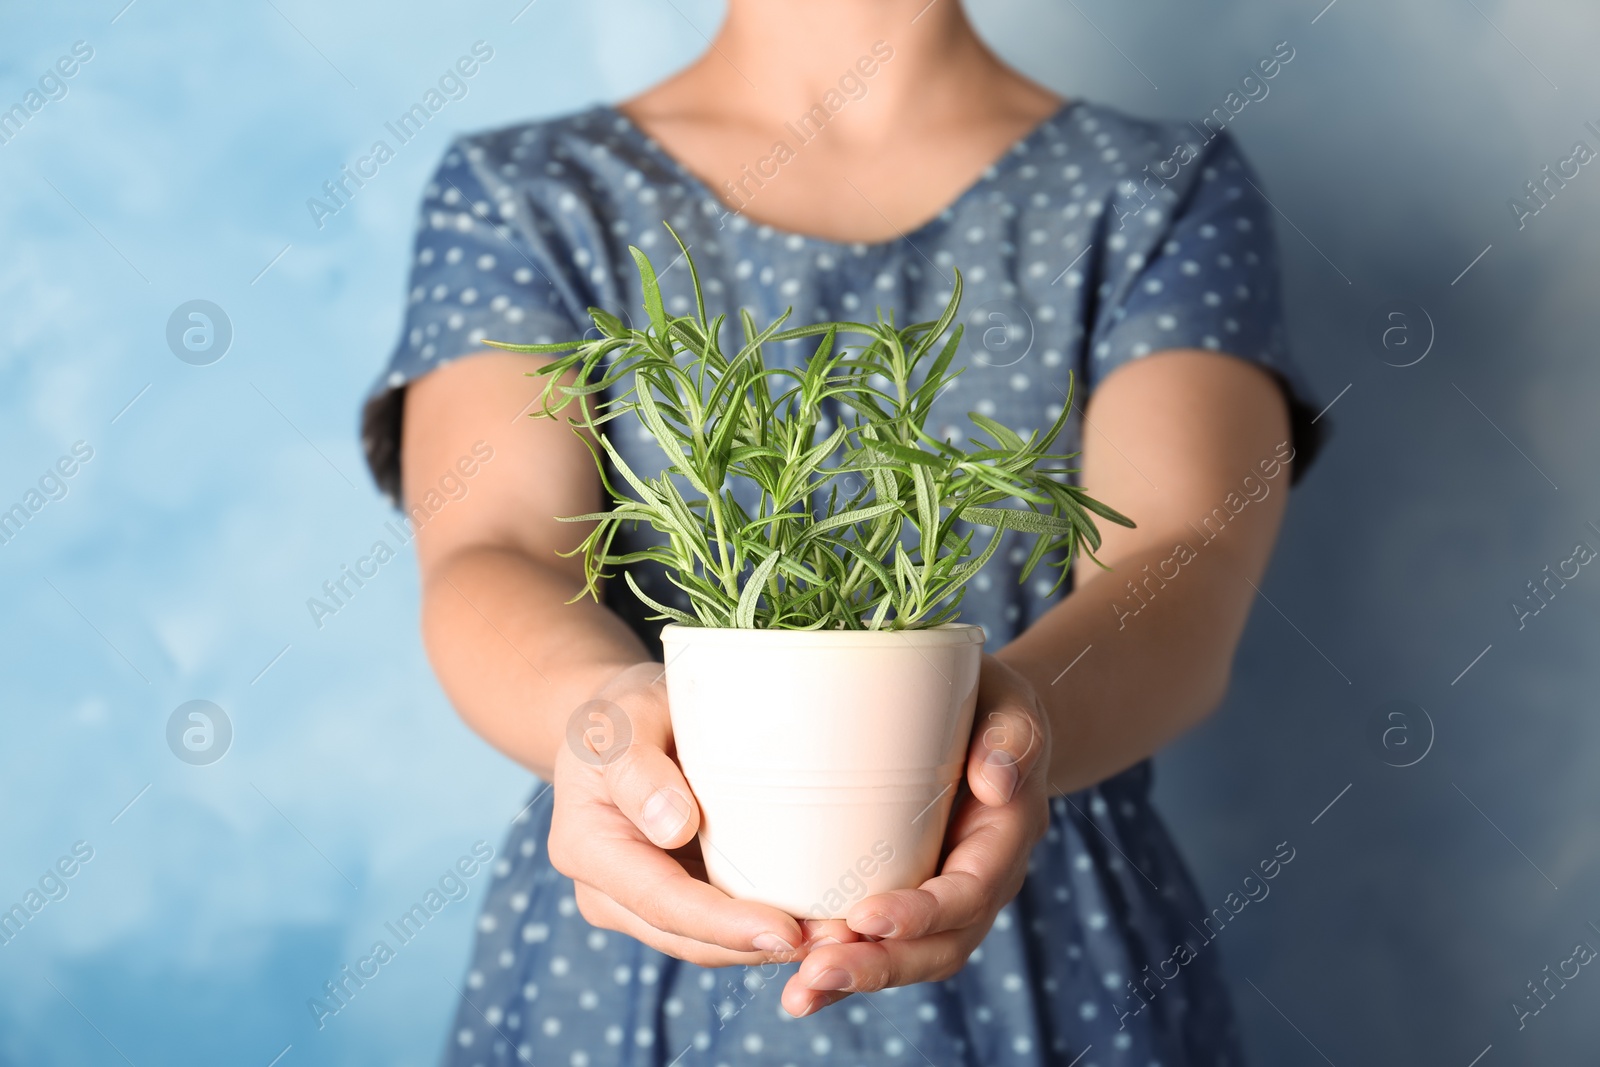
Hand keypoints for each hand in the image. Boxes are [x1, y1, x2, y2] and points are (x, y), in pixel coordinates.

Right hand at [548, 663, 854, 965]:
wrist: (617, 722)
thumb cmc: (624, 710)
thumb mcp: (623, 718)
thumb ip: (638, 768)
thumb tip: (674, 827)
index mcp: (585, 846)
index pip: (660, 900)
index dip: (723, 924)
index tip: (785, 931)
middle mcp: (607, 890)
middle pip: (687, 938)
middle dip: (759, 946)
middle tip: (838, 940)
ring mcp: (639, 903)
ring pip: (707, 944)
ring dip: (770, 945)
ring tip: (840, 935)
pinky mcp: (675, 898)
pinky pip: (719, 926)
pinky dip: (764, 927)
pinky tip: (817, 920)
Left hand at [780, 655, 1051, 1016]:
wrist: (989, 727)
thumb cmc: (992, 706)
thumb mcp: (1011, 706)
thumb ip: (1010, 737)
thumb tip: (994, 780)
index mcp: (1003, 841)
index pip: (968, 893)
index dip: (922, 913)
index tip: (867, 917)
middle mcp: (978, 884)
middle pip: (939, 947)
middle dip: (880, 965)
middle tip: (817, 971)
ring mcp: (943, 900)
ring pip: (909, 959)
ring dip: (855, 979)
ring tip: (799, 993)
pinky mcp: (908, 900)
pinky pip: (882, 947)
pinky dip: (845, 972)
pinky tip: (798, 990)